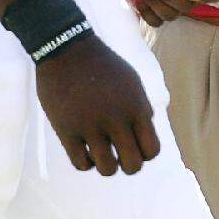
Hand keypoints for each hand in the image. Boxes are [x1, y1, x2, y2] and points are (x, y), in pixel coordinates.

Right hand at [34, 34, 159, 175]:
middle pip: (133, 165)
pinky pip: (81, 164)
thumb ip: (142, 109)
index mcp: (135, 106)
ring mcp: (90, 125)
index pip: (152, 150)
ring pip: (107, 169)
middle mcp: (116, 118)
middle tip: (118, 154)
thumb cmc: (101, 65)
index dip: (144, 153)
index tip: (134, 145)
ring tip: (101, 152)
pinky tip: (85, 149)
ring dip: (106, 165)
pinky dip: (86, 162)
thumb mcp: (131, 81)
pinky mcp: (67, 130)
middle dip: (128, 164)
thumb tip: (146, 138)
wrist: (66, 48)